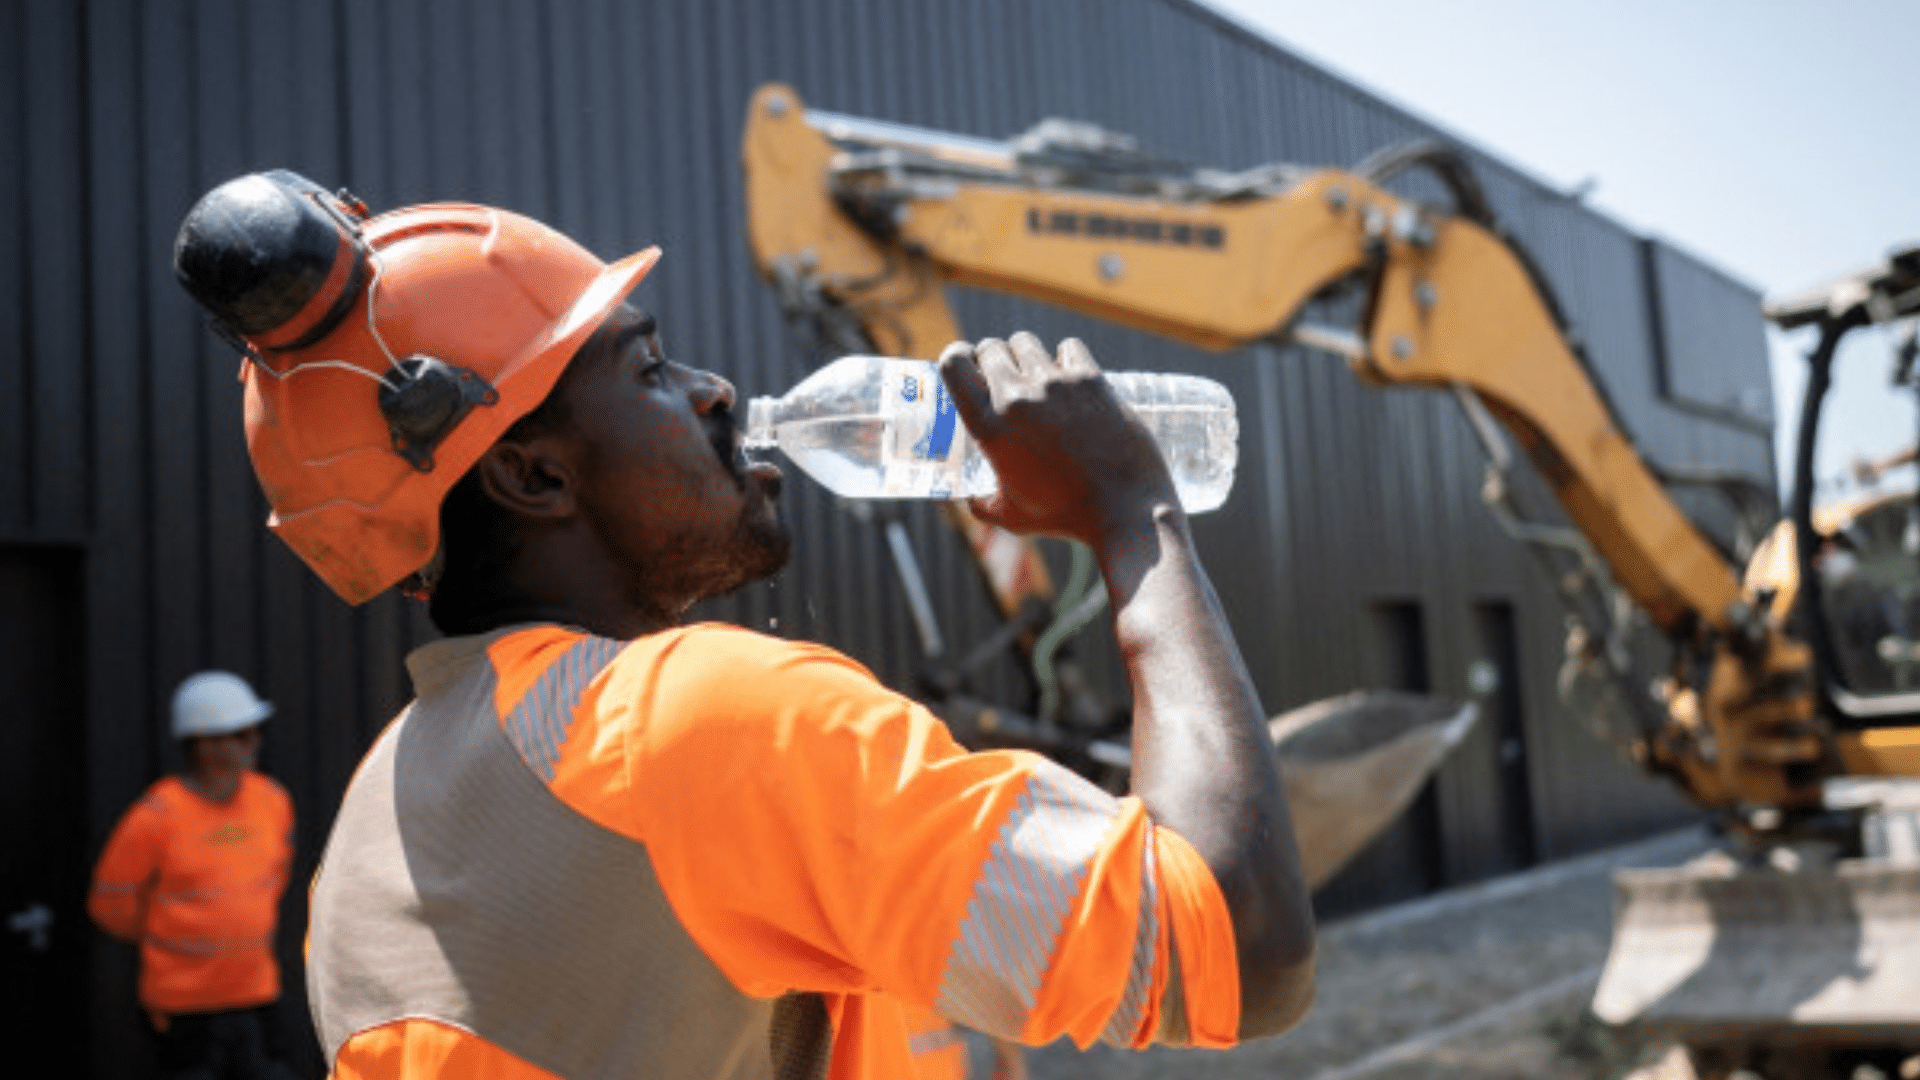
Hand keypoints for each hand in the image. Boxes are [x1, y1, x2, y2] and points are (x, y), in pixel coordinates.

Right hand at [939, 332, 1176, 541]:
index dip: (958, 359)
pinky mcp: (1092, 380)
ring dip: (1026, 355)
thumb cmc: (1067, 516)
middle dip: (993, 360)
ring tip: (1036, 378)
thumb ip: (984, 506)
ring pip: (1026, 342)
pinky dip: (1066, 357)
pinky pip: (1068, 347)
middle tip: (1005, 380)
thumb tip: (973, 501)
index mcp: (990, 426)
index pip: (955, 363)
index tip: (969, 370)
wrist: (1125, 508)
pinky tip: (1070, 377)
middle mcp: (1018, 397)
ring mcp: (1056, 384)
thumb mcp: (1013, 517)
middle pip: (991, 347)